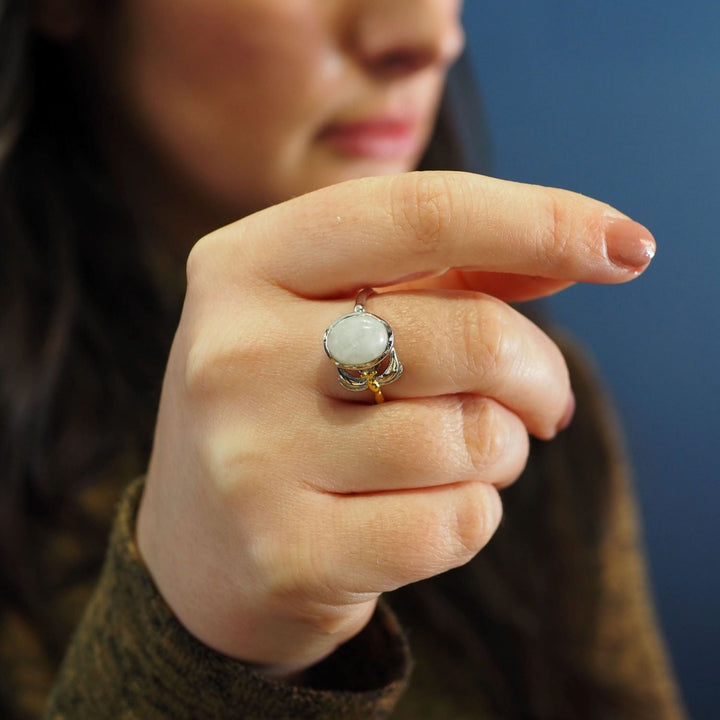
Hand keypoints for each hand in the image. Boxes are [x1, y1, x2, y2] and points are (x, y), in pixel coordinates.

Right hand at [136, 171, 654, 673]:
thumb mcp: (334, 318)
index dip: (539, 220)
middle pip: (466, 334)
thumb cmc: (288, 411)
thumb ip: (451, 275)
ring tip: (463, 458)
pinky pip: (453, 524)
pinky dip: (474, 514)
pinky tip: (427, 513)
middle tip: (538, 401)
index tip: (626, 246)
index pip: (418, 213)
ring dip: (501, 449)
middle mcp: (230, 352)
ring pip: (468, 438)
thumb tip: (585, 248)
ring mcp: (249, 457)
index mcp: (242, 265)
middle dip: (537, 371)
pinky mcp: (283, 554)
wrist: (201, 549)